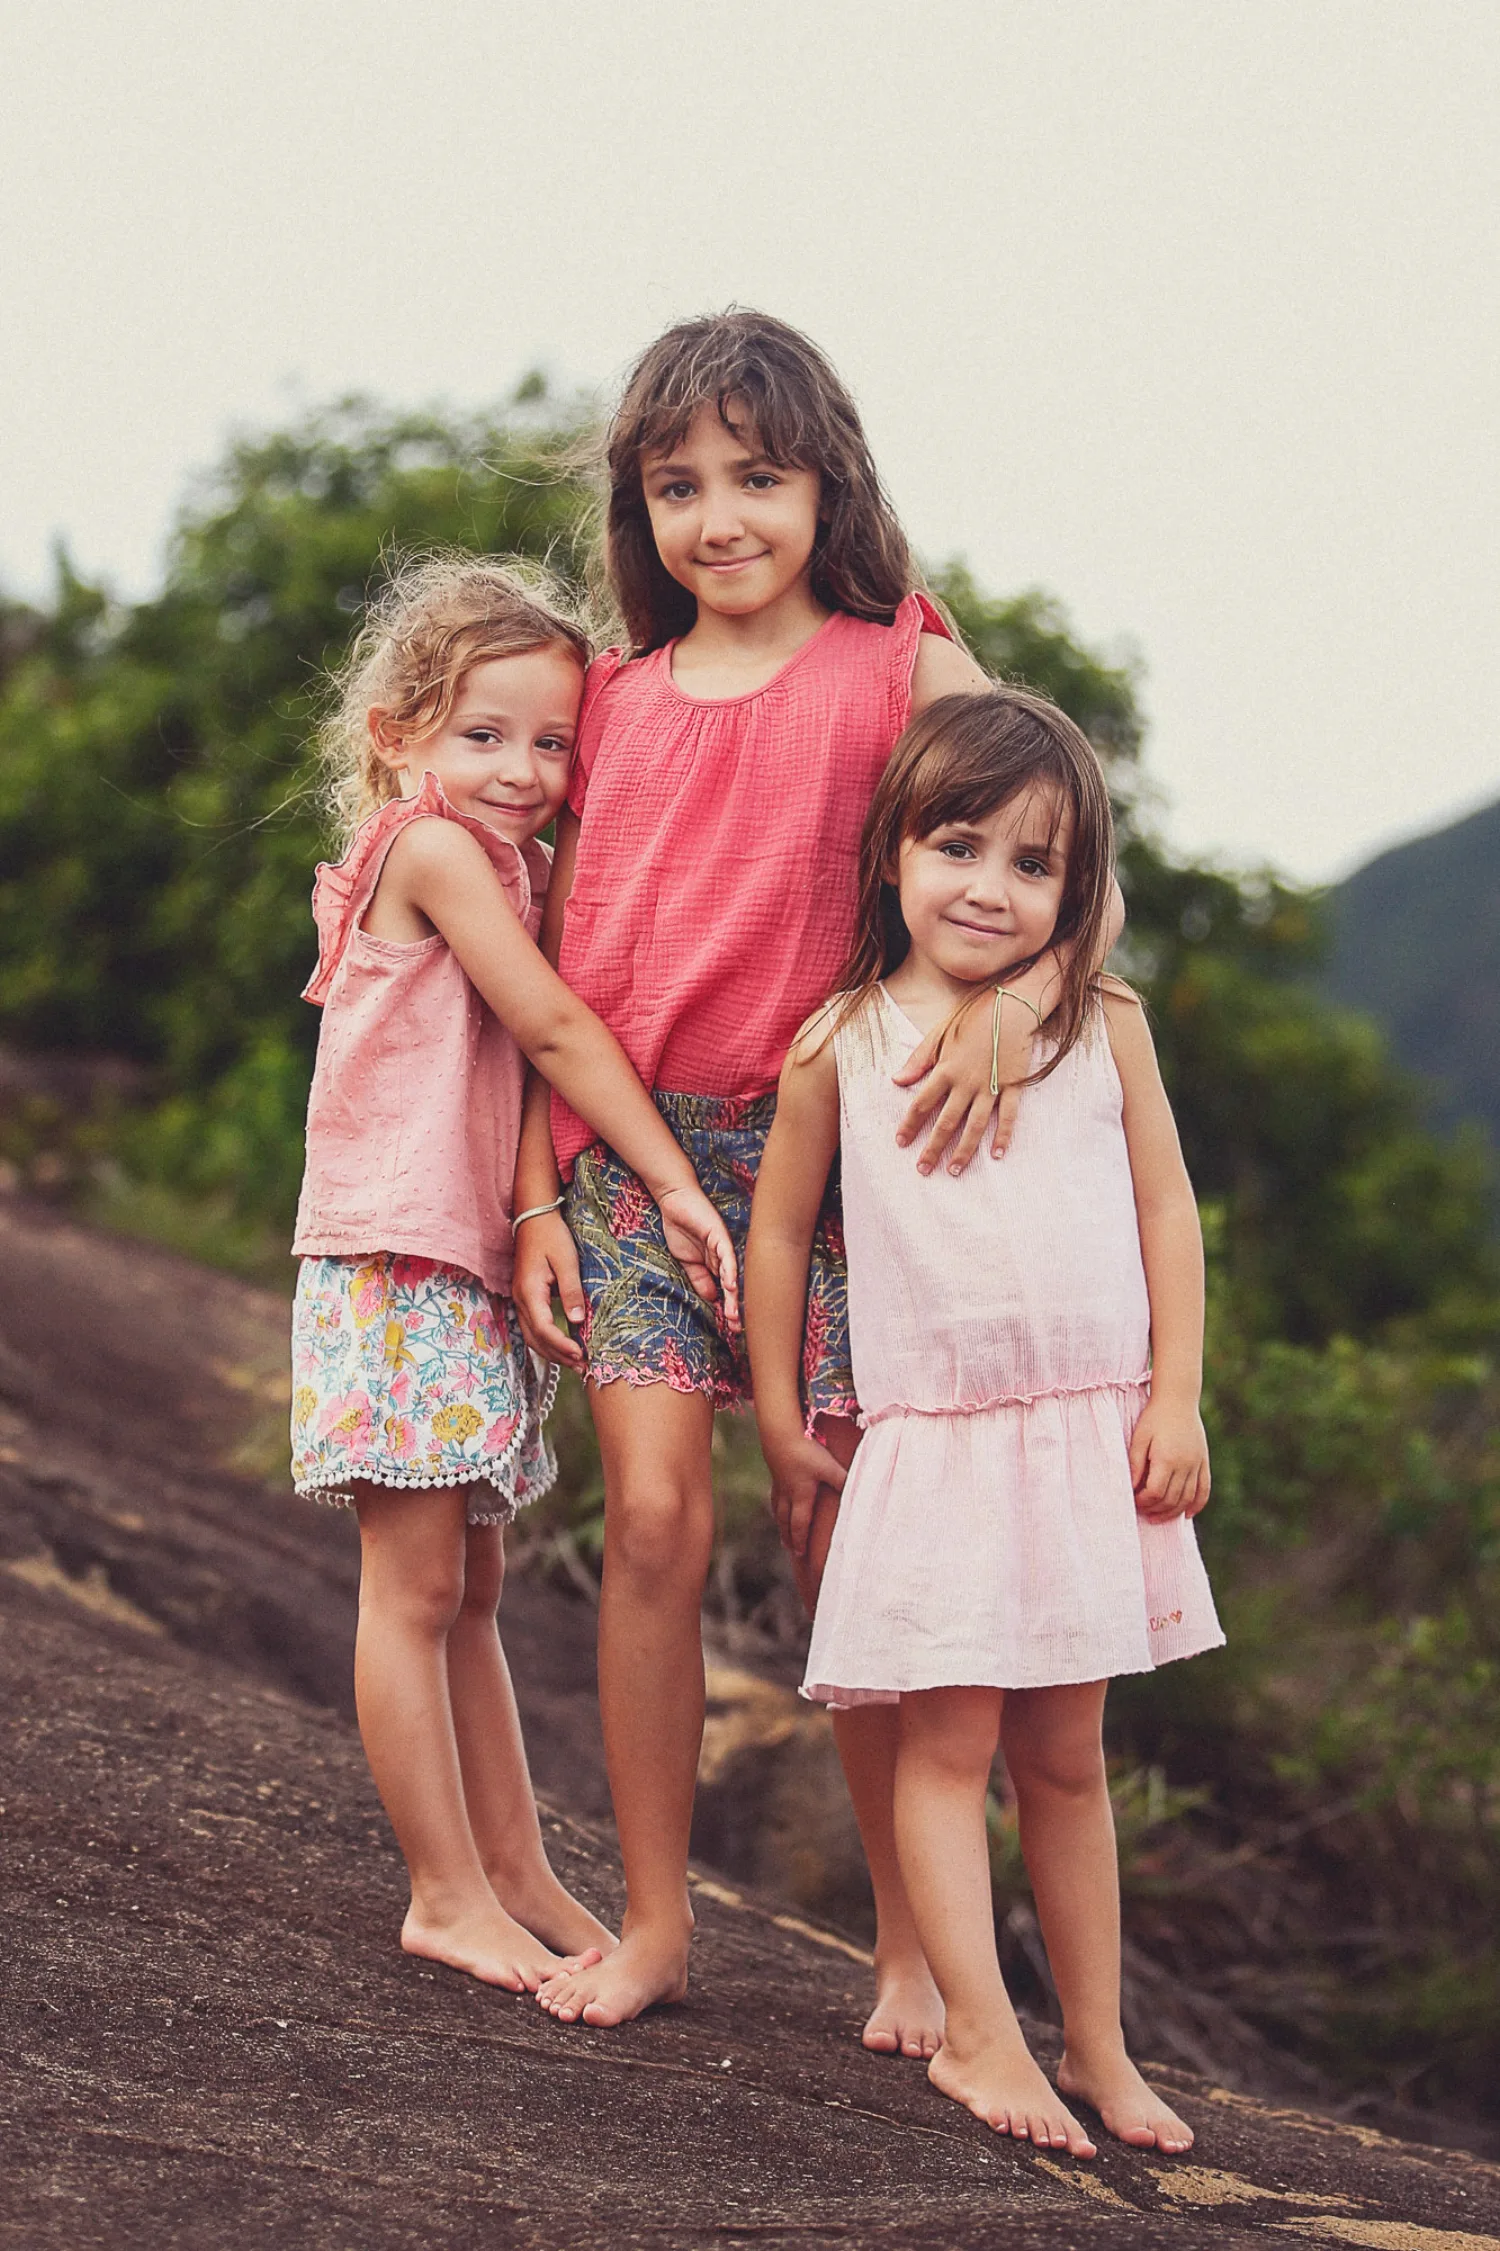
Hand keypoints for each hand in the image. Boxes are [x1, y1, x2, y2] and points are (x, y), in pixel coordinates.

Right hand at [513, 1211, 586, 1370]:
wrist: (534, 1218)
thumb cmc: (552, 1236)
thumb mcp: (566, 1261)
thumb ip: (571, 1291)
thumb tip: (577, 1321)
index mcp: (529, 1292)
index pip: (544, 1329)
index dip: (562, 1345)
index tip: (581, 1355)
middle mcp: (520, 1300)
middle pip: (536, 1339)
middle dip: (558, 1356)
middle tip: (583, 1367)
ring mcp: (520, 1300)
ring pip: (532, 1336)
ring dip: (552, 1352)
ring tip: (575, 1363)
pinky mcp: (525, 1298)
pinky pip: (533, 1327)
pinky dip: (547, 1341)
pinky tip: (563, 1346)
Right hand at [658, 1184, 740, 1329]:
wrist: (674, 1202)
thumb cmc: (681, 1228)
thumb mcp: (687, 1261)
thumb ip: (699, 1277)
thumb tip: (711, 1298)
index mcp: (716, 1264)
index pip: (725, 1290)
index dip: (728, 1308)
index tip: (731, 1329)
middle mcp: (723, 1257)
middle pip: (732, 1286)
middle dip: (734, 1307)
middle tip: (737, 1328)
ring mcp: (723, 1247)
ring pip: (731, 1274)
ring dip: (733, 1295)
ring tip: (733, 1315)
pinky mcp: (719, 1235)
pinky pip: (726, 1256)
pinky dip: (729, 1270)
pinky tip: (730, 1285)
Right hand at [761, 1424, 847, 1558]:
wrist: (779, 1436)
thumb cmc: (806, 1452)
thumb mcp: (829, 1467)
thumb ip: (843, 1480)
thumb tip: (858, 1492)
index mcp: (801, 1496)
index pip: (800, 1524)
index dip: (801, 1540)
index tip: (801, 1554)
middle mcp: (788, 1494)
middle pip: (786, 1521)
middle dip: (789, 1537)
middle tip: (791, 1551)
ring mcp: (779, 1484)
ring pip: (778, 1510)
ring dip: (781, 1525)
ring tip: (783, 1535)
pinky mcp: (775, 1473)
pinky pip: (774, 1497)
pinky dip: (776, 1507)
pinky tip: (778, 1506)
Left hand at [892, 990, 1031, 1173]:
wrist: (1012, 1004)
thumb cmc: (974, 1014)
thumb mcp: (940, 1031)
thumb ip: (919, 1059)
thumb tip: (897, 1080)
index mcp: (946, 1069)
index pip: (921, 1104)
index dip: (909, 1125)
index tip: (901, 1142)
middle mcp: (966, 1082)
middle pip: (946, 1122)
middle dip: (933, 1149)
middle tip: (923, 1170)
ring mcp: (991, 1086)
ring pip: (975, 1126)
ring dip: (964, 1151)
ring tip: (954, 1171)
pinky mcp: (1013, 1085)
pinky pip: (1008, 1116)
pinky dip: (1003, 1136)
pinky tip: (996, 1154)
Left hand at [1128, 1395, 1210, 1520]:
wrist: (1178, 1399)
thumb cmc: (1154, 1417)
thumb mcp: (1139, 1438)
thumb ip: (1135, 1464)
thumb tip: (1132, 1488)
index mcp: (1167, 1459)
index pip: (1155, 1492)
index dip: (1143, 1501)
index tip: (1133, 1500)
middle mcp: (1185, 1464)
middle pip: (1172, 1499)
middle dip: (1155, 1510)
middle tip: (1143, 1512)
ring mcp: (1197, 1464)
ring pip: (1188, 1498)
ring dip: (1173, 1512)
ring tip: (1158, 1517)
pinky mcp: (1204, 1461)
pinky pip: (1204, 1490)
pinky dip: (1197, 1505)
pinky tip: (1187, 1515)